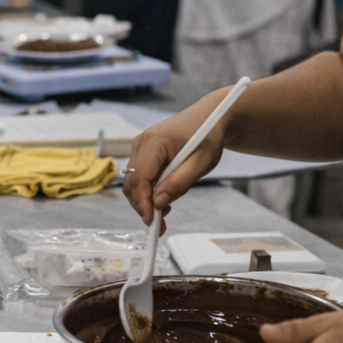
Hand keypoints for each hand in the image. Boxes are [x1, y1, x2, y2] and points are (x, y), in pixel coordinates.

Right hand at [121, 96, 230, 225]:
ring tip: (165, 211)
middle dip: (142, 205)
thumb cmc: (208, 137)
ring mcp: (140, 146)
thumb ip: (179, 183)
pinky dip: (147, 190)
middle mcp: (141, 142)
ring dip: (144, 199)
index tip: (151, 222)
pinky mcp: (143, 151)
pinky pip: (139, 175)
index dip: (143, 203)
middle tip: (159, 224)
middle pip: (132, 182)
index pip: (140, 178)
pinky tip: (163, 197)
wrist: (210, 117)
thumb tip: (159, 203)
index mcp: (154, 142)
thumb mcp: (201, 163)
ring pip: (133, 181)